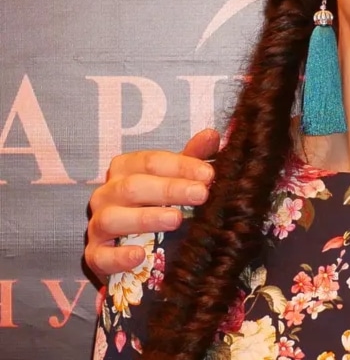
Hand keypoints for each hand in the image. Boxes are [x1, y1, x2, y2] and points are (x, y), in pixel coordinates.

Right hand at [85, 128, 219, 278]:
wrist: (135, 244)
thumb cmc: (158, 201)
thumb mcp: (175, 177)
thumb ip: (192, 157)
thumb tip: (211, 135)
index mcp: (125, 169)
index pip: (151, 161)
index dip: (182, 166)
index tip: (209, 175)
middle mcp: (106, 194)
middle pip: (133, 186)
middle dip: (170, 189)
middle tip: (201, 195)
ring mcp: (97, 225)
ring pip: (113, 218)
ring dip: (146, 218)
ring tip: (177, 220)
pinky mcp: (95, 255)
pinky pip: (101, 256)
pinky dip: (119, 257)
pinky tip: (139, 256)